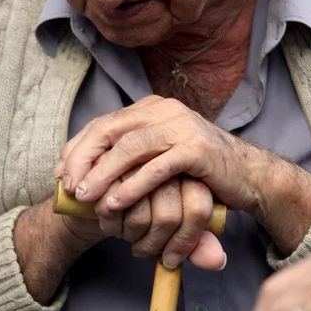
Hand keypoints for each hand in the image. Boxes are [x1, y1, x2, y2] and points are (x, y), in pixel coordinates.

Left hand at [54, 95, 310, 257]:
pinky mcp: (196, 149)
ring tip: (86, 198)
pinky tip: (116, 203)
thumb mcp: (159, 154)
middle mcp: (164, 110)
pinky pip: (156, 168)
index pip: (103, 123)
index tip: (61, 173)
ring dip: (103, 175)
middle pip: (110, 131)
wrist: (249, 175)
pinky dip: (132, 187)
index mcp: (151, 107)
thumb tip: (84, 171)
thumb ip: (129, 155)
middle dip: (83, 160)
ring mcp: (181, 127)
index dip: (77, 148)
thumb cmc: (197, 171)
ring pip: (130, 148)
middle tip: (69, 187)